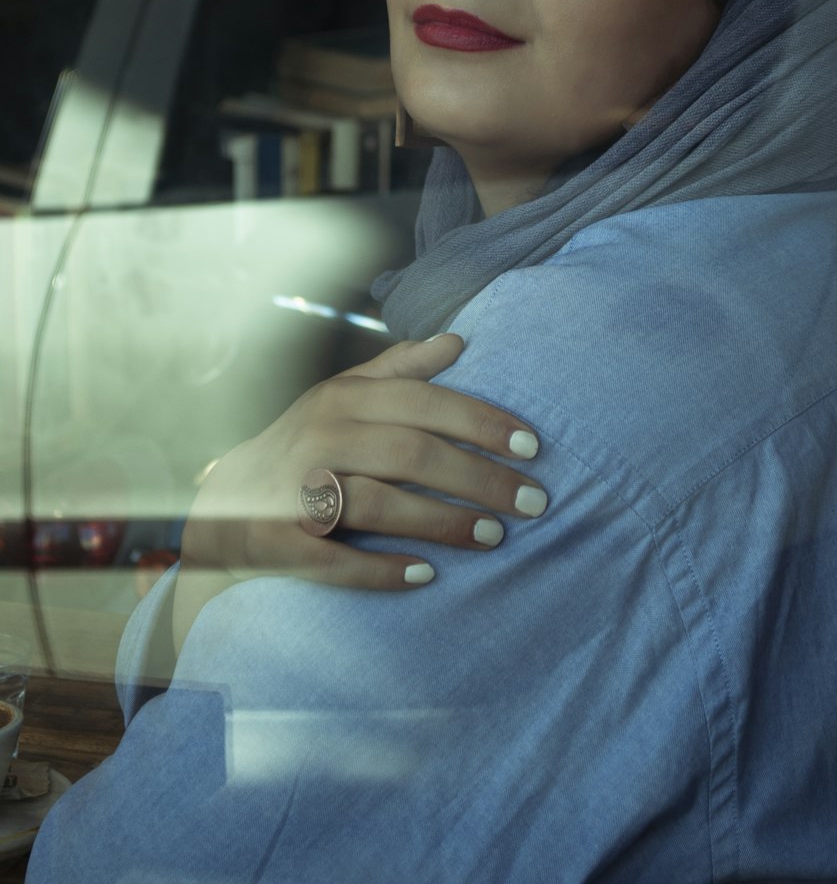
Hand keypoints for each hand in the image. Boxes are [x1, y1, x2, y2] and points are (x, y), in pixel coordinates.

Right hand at [172, 334, 545, 650]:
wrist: (223, 504)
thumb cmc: (306, 445)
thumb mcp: (344, 397)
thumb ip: (399, 370)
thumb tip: (458, 340)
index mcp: (343, 397)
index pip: (425, 403)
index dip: (481, 423)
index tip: (533, 446)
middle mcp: (320, 436)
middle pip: (411, 454)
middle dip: (479, 479)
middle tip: (534, 501)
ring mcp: (296, 489)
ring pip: (378, 504)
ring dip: (442, 523)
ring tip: (495, 537)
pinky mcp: (279, 541)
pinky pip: (334, 559)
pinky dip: (381, 570)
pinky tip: (428, 576)